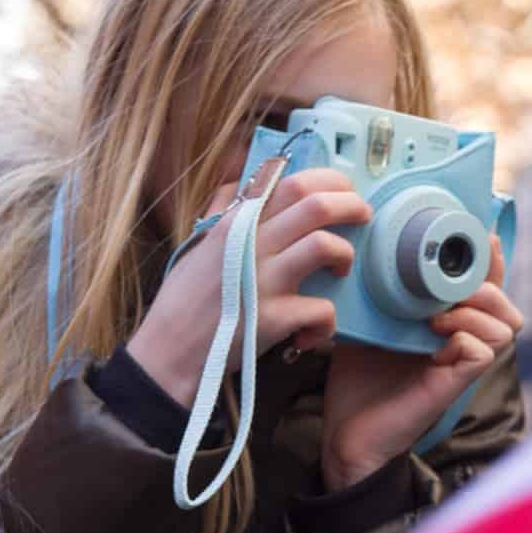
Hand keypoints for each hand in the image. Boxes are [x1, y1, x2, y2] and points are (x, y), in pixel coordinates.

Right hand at [128, 169, 371, 407]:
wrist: (169, 352)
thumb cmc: (185, 300)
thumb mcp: (200, 243)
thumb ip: (223, 211)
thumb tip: (240, 183)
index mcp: (238, 222)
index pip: (291, 182)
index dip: (329, 180)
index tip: (343, 190)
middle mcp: (252, 243)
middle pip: (316, 204)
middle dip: (351, 205)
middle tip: (362, 216)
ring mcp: (264, 279)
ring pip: (324, 246)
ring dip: (345, 256)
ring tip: (341, 269)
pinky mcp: (273, 318)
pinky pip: (322, 309)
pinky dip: (325, 322)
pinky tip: (312, 332)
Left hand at [320, 234, 523, 491]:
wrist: (345, 432)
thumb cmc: (357, 378)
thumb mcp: (369, 321)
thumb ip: (381, 289)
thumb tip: (373, 243)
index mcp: (448, 323)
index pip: (484, 284)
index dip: (487, 259)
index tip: (473, 236)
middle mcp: (462, 341)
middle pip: (506, 302)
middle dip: (489, 279)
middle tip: (452, 279)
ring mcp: (461, 364)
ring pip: (506, 324)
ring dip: (477, 309)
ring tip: (439, 314)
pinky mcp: (455, 385)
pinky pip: (484, 351)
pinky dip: (466, 337)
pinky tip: (436, 338)